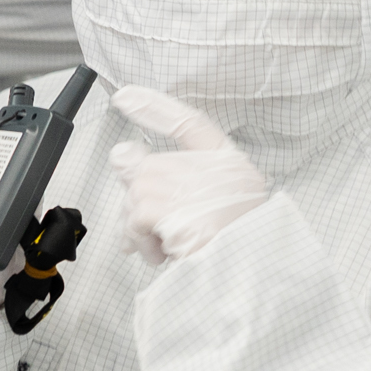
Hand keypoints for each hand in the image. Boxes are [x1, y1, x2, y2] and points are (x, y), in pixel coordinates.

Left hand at [108, 85, 273, 270]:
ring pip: (136, 196)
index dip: (155, 107)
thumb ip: (175, 178)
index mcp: (228, 164)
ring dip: (143, 229)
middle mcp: (208, 167)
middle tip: (158, 230)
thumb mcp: (217, 208)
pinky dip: (143, 242)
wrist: (249, 274)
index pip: (188, 123)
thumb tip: (121, 155)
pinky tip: (167, 253)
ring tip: (170, 246)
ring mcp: (184, 183)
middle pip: (148, 167)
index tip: (126, 96)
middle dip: (141, 203)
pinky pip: (134, 220)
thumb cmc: (237, 249)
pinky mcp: (164, 206)